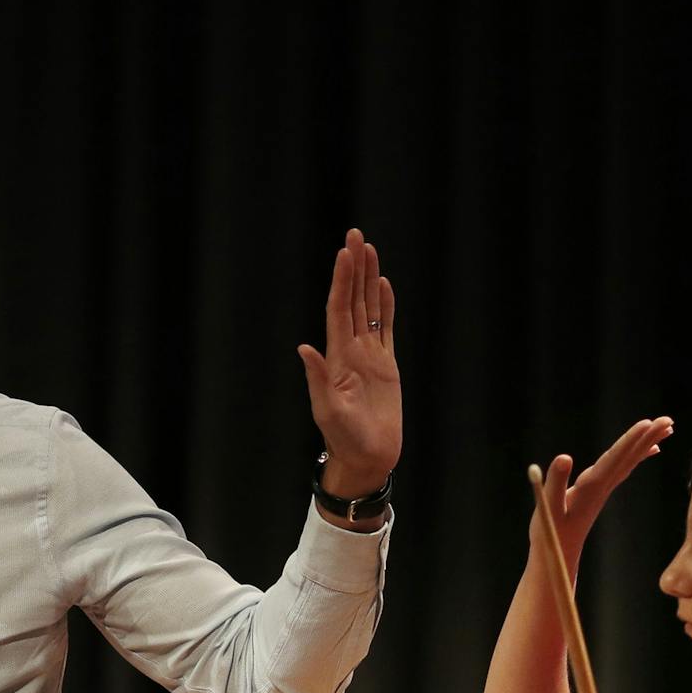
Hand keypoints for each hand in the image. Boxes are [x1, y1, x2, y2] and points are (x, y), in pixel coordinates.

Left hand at [298, 228, 400, 510]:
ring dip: (369, 280)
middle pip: (353, 300)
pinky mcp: (386, 367)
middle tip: (356, 235)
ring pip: (369, 309)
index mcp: (337, 358)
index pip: (339, 309)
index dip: (342, 281)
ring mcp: (369, 357)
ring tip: (370, 250)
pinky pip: (386, 329)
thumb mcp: (328, 411)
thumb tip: (305, 348)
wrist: (367, 457)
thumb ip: (317, 379)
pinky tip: (384, 286)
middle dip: (354, 268)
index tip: (345, 253)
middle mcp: (351, 351)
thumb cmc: (344, 439)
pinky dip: (386, 307)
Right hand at [531, 416, 673, 560]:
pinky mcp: (599, 491)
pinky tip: (653, 449)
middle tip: (668, 420)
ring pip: (630, 461)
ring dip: (647, 442)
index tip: (647, 423)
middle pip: (628, 457)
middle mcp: (601, 486)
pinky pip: (624, 467)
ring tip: (667, 428)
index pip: (614, 459)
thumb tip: (563, 458)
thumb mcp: (548, 507)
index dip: (629, 440)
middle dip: (647, 437)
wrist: (559, 554)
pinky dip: (639, 455)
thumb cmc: (550, 533)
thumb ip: (556, 482)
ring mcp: (603, 489)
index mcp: (590, 487)